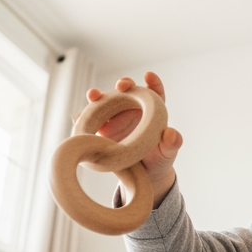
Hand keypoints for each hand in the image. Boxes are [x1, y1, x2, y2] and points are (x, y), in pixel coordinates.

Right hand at [79, 71, 182, 189]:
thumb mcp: (167, 154)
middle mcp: (131, 110)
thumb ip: (172, 144)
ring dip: (97, 96)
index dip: (152, 83)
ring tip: (93, 96)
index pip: (153, 93)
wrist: (144, 175)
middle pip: (126, 92)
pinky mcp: (101, 131)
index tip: (149, 76)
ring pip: (104, 102)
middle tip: (122, 86)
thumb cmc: (159, 160)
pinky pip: (90, 121)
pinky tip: (78, 117)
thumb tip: (172, 134)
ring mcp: (114, 118)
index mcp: (151, 111)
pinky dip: (82, 118)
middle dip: (123, 85)